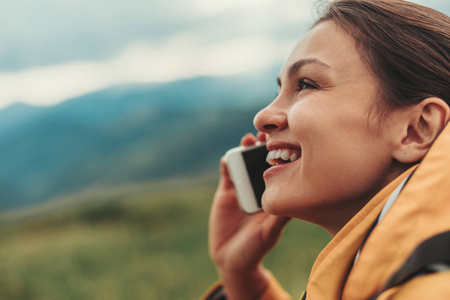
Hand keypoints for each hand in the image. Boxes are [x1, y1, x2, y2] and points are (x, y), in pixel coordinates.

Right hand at [209, 132, 290, 299]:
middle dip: (262, 147)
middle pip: (261, 162)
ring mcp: (242, 189)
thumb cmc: (255, 250)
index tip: (285, 142)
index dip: (281, 156)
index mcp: (272, 196)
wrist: (231, 261)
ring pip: (244, 164)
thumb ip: (279, 217)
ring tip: (248, 140)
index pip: (278, 171)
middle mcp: (259, 190)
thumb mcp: (269, 232)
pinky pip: (226, 174)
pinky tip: (229, 156)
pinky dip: (227, 163)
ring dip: (245, 150)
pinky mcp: (226, 193)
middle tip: (265, 134)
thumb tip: (296, 199)